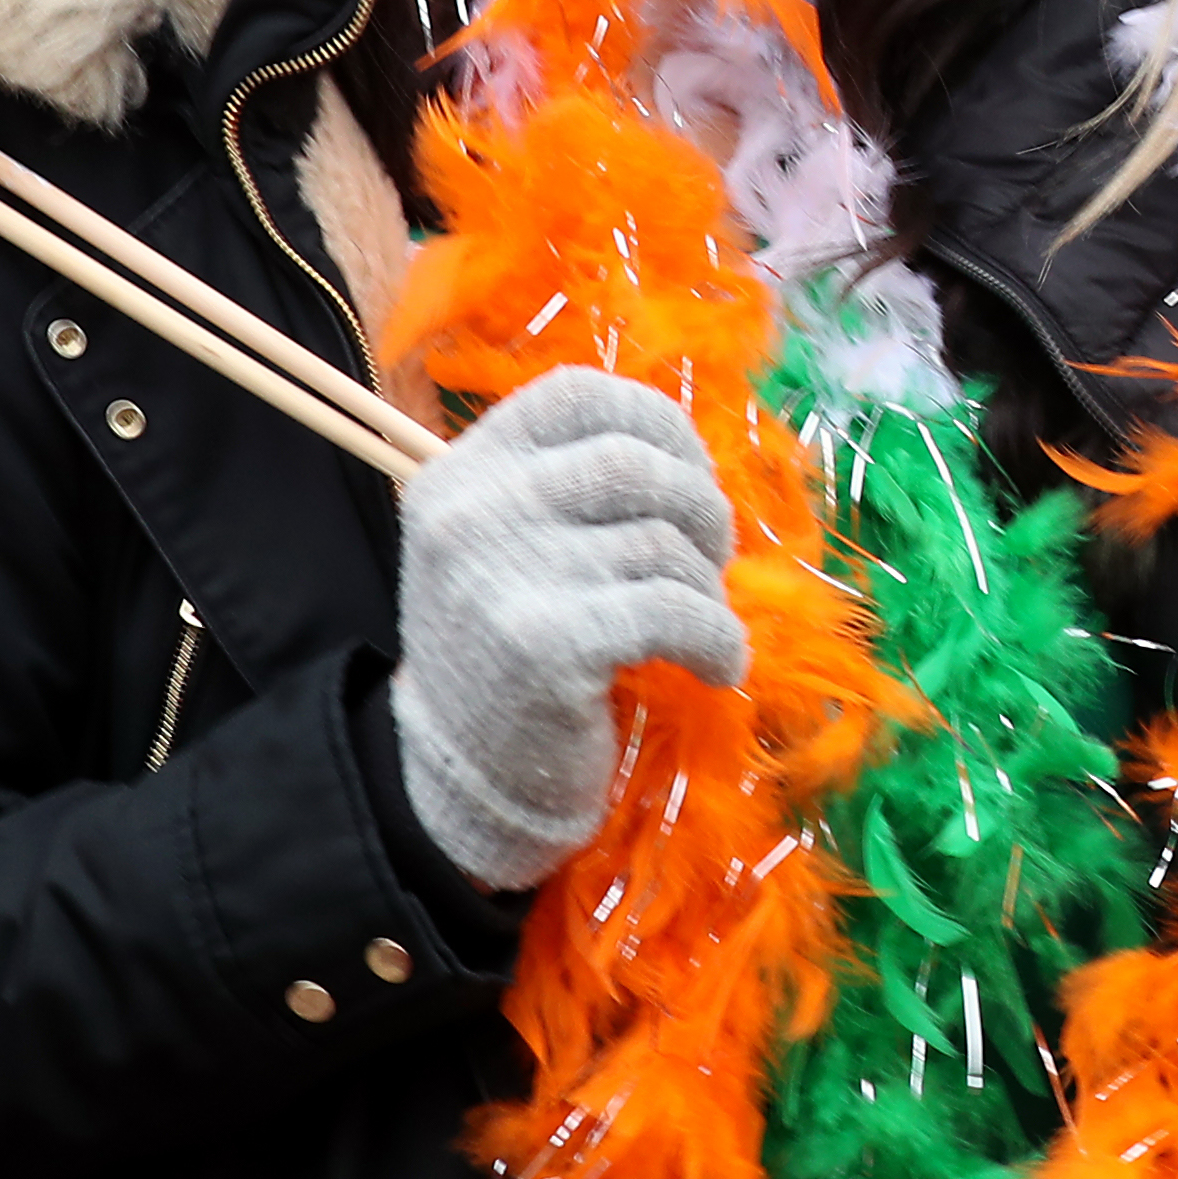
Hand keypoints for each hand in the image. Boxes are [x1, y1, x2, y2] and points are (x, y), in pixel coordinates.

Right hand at [388, 367, 745, 889]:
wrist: (460, 783)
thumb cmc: (505, 657)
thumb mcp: (507, 549)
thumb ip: (570, 488)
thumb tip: (689, 455)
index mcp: (458, 474)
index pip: (575, 395)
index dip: (656, 422)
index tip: (689, 472)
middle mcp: (470, 513)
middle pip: (632, 462)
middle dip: (701, 506)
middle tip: (713, 557)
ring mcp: (504, 576)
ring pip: (661, 543)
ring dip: (707, 587)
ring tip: (699, 625)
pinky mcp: (549, 645)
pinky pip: (677, 612)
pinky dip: (719, 638)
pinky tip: (716, 666)